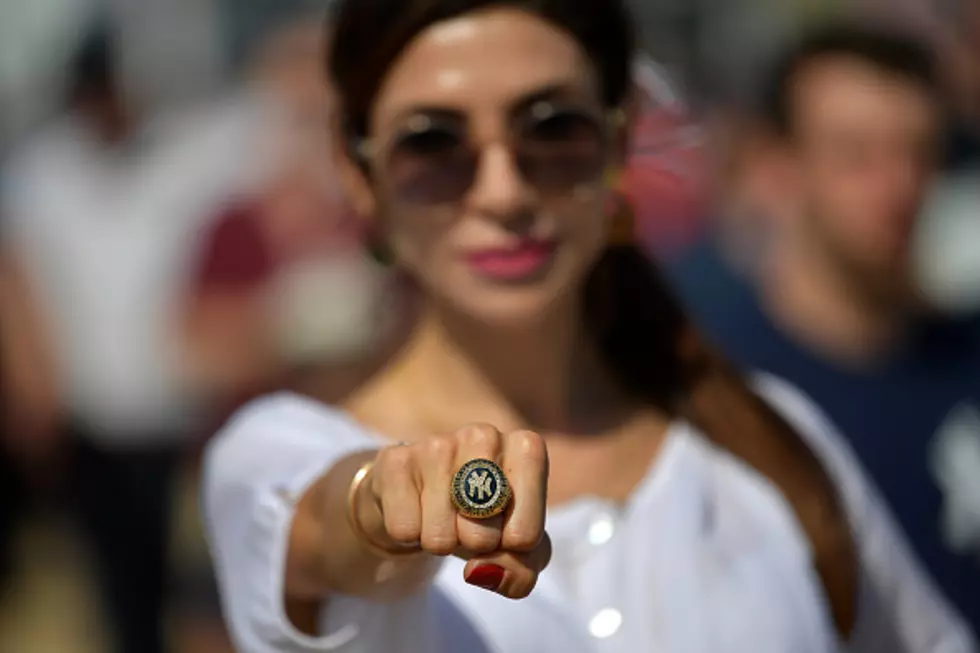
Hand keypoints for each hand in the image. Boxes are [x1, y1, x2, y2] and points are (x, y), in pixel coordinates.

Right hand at [358, 424, 550, 598]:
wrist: (426, 499)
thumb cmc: (483, 520)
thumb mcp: (517, 551)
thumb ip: (519, 571)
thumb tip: (479, 571)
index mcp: (526, 449)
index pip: (526, 535)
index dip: (511, 550)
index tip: (507, 532)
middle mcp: (484, 436)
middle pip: (482, 537)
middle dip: (475, 546)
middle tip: (469, 522)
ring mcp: (438, 444)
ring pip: (440, 537)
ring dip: (440, 542)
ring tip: (442, 516)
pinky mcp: (397, 459)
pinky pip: (405, 529)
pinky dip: (409, 534)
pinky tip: (416, 509)